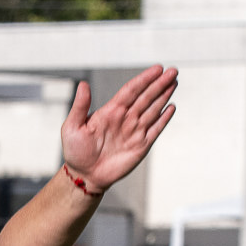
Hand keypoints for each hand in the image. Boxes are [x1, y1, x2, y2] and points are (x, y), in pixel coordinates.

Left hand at [60, 65, 177, 192]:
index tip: (157, 69)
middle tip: (173, 71)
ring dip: (164, 96)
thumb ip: (80, 106)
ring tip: (174, 82)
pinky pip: (155, 129)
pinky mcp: (141, 145)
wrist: (84, 176)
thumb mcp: (72, 127)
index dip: (144, 79)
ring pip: (153, 109)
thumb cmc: (75, 152)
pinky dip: (163, 119)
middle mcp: (125, 118)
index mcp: (111, 111)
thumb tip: (83, 84)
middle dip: (159, 84)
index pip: (131, 90)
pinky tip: (171, 107)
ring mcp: (134, 131)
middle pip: (146, 97)